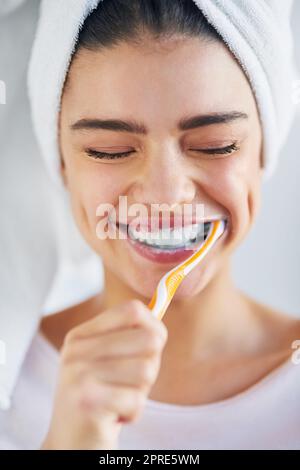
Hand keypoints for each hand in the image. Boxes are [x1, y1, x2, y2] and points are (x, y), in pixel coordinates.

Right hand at [41, 300, 167, 449]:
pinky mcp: (87, 402)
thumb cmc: (100, 400)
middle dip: (150, 367)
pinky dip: (133, 413)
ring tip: (119, 399)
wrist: (70, 444)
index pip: (133, 310)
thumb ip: (132, 336)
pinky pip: (137, 400)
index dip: (154, 327)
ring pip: (147, 370)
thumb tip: (162, 302)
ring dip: (141, 392)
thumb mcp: (109, 361)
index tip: (151, 347)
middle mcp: (76, 351)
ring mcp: (78, 375)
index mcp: (81, 336)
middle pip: (148, 339)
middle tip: (128, 384)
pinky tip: (114, 416)